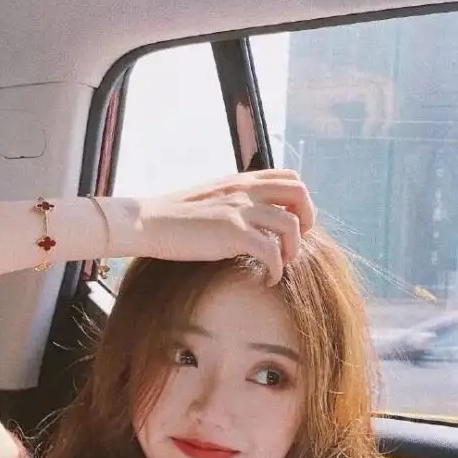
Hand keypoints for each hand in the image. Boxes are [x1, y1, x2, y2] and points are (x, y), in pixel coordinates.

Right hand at [106, 169, 316, 284]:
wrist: (149, 222)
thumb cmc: (176, 217)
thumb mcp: (212, 198)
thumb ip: (235, 200)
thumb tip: (252, 216)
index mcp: (242, 181)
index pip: (289, 177)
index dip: (299, 201)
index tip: (291, 223)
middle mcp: (246, 191)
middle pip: (300, 193)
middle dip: (307, 220)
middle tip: (294, 244)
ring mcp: (240, 210)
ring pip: (292, 224)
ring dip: (293, 249)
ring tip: (280, 265)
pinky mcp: (233, 233)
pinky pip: (272, 252)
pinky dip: (276, 270)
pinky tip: (267, 280)